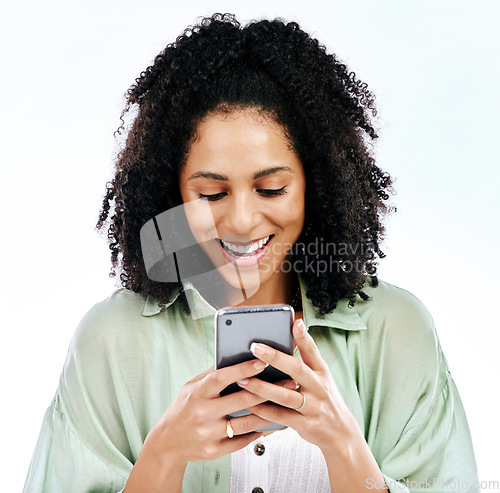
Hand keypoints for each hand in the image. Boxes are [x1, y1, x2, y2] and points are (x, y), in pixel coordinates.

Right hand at [144, 359, 274, 466]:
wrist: (167, 443)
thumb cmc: (182, 409)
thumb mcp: (190, 387)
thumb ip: (210, 374)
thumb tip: (232, 358)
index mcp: (197, 393)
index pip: (222, 378)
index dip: (243, 369)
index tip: (262, 362)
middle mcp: (203, 413)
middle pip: (241, 400)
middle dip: (267, 389)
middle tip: (288, 382)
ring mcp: (209, 433)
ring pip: (247, 422)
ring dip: (269, 412)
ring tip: (285, 404)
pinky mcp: (215, 450)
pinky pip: (243, 440)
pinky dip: (258, 432)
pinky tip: (270, 424)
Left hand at [237, 318, 359, 452]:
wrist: (340, 432)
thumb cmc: (324, 398)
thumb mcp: (321, 377)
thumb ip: (305, 360)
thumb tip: (289, 335)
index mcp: (321, 372)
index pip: (313, 351)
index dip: (304, 337)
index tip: (295, 323)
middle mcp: (319, 387)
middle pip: (297, 369)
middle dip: (275, 358)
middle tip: (254, 347)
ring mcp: (313, 407)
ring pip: (285, 395)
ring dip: (262, 388)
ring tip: (243, 379)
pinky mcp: (305, 425)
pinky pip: (280, 417)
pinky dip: (263, 411)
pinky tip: (249, 404)